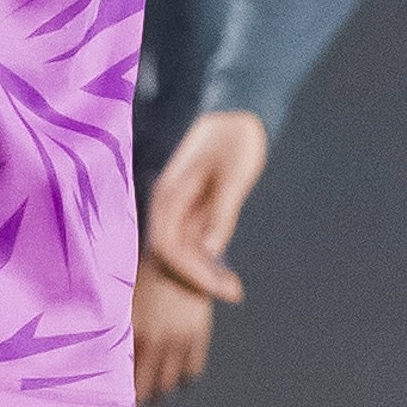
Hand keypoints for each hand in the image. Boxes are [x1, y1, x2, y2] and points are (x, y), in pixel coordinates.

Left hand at [132, 249, 215, 403]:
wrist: (177, 256)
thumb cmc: (143, 278)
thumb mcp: (125, 304)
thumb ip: (120, 332)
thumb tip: (106, 357)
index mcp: (134, 335)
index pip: (127, 378)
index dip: (124, 393)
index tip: (119, 400)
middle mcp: (157, 342)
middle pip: (149, 387)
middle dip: (143, 397)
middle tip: (139, 401)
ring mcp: (179, 341)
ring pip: (170, 383)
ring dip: (163, 389)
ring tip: (158, 391)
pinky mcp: (198, 337)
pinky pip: (192, 371)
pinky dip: (184, 378)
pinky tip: (177, 376)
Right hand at [144, 109, 267, 304]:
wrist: (239, 113)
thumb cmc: (237, 139)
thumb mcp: (233, 175)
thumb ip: (221, 212)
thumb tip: (211, 251)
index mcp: (169, 194)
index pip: (168, 247)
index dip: (191, 273)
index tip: (222, 288)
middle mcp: (167, 204)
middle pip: (172, 254)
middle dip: (199, 278)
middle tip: (235, 292)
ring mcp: (178, 207)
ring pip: (182, 251)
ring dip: (204, 271)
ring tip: (233, 288)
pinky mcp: (192, 208)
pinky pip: (192, 241)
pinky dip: (208, 259)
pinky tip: (226, 271)